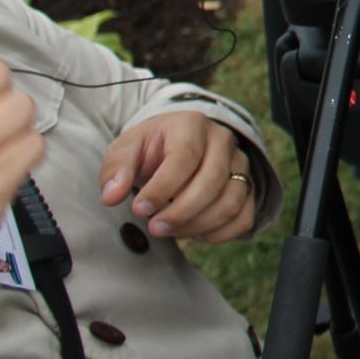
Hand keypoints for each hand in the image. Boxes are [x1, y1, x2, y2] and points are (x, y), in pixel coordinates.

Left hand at [100, 111, 256, 243]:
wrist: (176, 147)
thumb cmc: (150, 149)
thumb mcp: (126, 149)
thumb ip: (116, 170)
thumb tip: (112, 196)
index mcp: (192, 124)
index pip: (185, 156)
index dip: (163, 187)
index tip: (139, 209)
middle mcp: (223, 140)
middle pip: (213, 181)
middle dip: (181, 212)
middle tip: (154, 228)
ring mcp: (240, 164)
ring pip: (231, 201)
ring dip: (199, 225)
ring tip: (170, 232)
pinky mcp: (247, 187)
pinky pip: (244, 217)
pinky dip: (221, 234)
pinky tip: (194, 234)